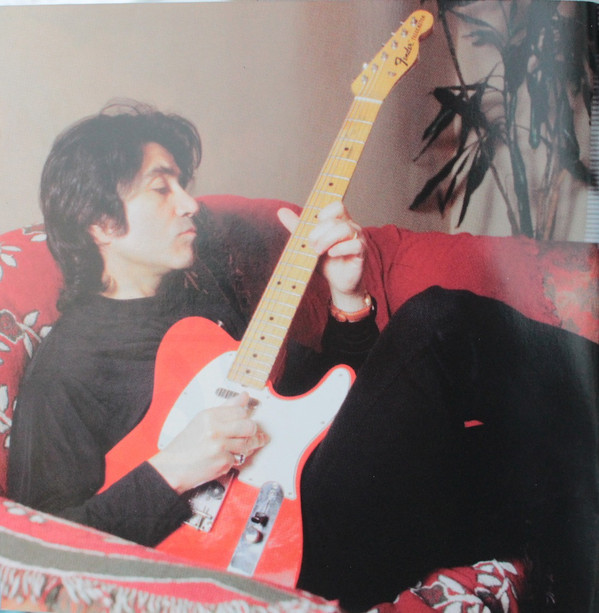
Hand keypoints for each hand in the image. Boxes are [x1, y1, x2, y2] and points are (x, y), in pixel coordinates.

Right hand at [148, 392, 267, 493]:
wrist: (172, 468)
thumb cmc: (186, 445)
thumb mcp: (203, 420)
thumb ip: (226, 408)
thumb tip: (244, 396)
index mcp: (210, 416)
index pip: (241, 410)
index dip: (245, 417)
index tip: (245, 420)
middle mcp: (215, 430)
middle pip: (249, 426)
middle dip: (251, 432)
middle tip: (246, 434)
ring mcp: (220, 447)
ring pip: (248, 444)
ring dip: (246, 447)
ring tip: (236, 447)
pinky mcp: (223, 462)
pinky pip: (239, 458)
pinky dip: (235, 459)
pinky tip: (225, 456)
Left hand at [278, 201, 366, 310]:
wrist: (337, 283)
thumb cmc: (326, 262)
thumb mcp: (308, 243)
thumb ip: (297, 227)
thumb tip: (282, 211)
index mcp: (339, 221)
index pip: (336, 206)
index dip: (323, 214)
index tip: (312, 229)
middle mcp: (351, 227)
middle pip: (335, 218)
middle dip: (318, 232)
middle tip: (310, 245)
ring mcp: (358, 238)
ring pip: (344, 229)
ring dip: (327, 239)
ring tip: (318, 251)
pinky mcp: (362, 252)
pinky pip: (355, 244)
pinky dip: (340, 248)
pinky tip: (331, 254)